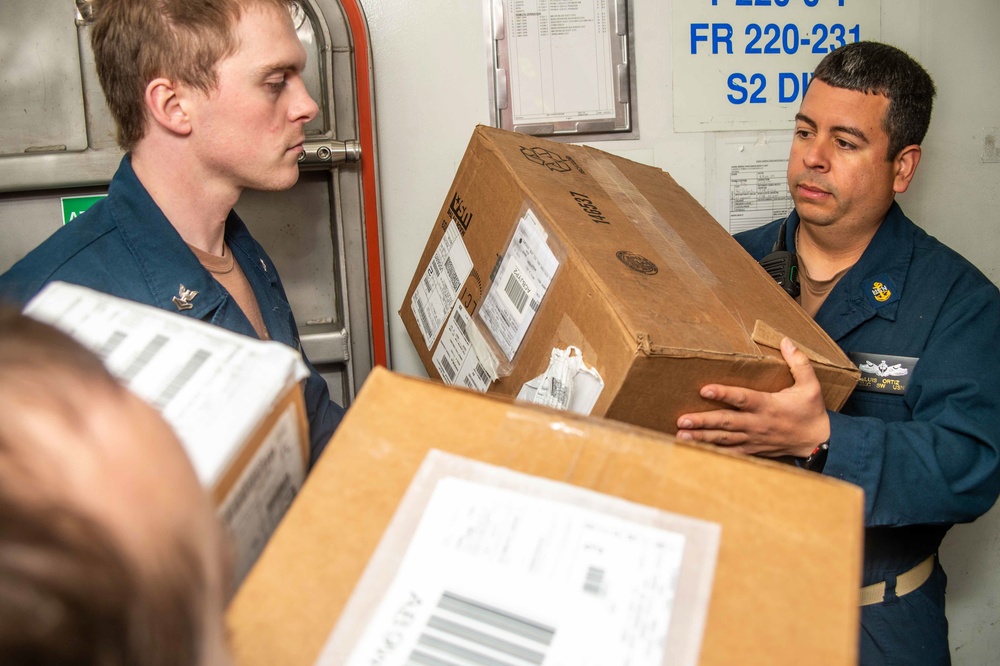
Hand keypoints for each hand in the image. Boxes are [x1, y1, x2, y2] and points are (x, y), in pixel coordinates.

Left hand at [675, 337, 829, 457]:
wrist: (817, 441)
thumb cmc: (811, 411)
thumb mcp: (811, 385)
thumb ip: (799, 363)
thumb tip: (786, 340)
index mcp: (768, 406)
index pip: (743, 398)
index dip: (724, 394)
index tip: (704, 390)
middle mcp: (757, 423)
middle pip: (726, 422)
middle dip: (703, 421)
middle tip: (682, 420)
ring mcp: (753, 439)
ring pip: (724, 439)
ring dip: (701, 438)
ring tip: (681, 436)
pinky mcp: (752, 450)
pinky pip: (730, 453)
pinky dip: (712, 453)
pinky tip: (694, 451)